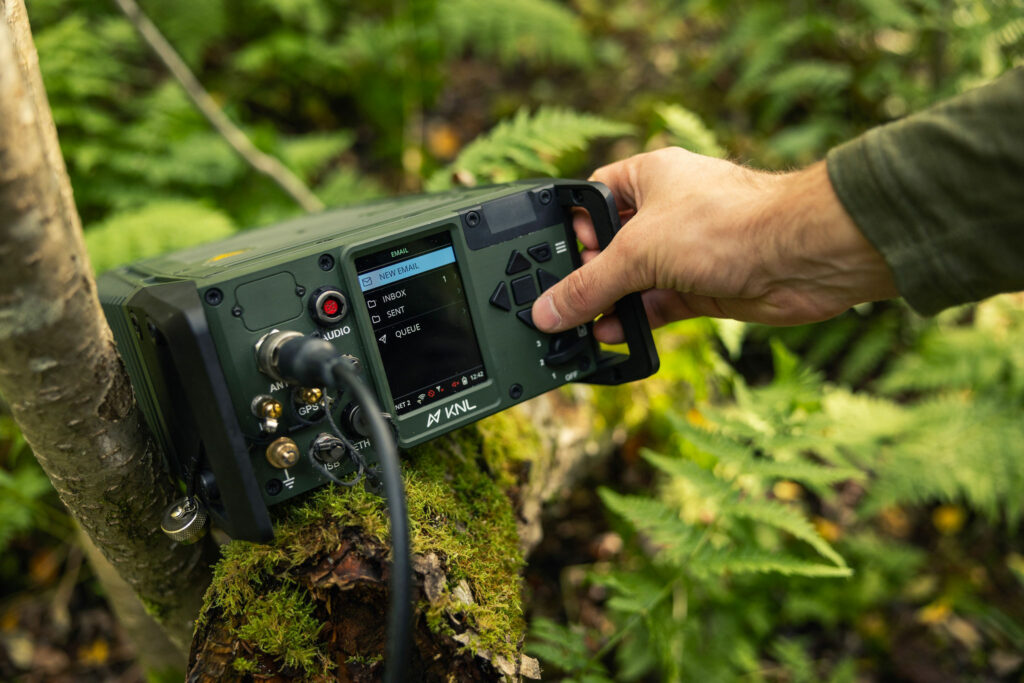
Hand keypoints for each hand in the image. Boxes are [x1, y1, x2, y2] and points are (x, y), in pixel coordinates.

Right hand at [530, 147, 898, 342]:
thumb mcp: (638, 253)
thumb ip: (589, 285)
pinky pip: (658, 306)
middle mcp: (667, 210)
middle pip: (611, 245)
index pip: (593, 196)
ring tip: (581, 327)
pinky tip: (614, 336)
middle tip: (562, 302)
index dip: (573, 226)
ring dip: (611, 304)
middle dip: (589, 274)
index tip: (553, 258)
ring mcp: (687, 251)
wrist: (801, 256)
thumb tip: (549, 310)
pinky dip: (636, 321)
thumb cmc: (729, 223)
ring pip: (635, 280)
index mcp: (649, 177)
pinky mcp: (704, 286)